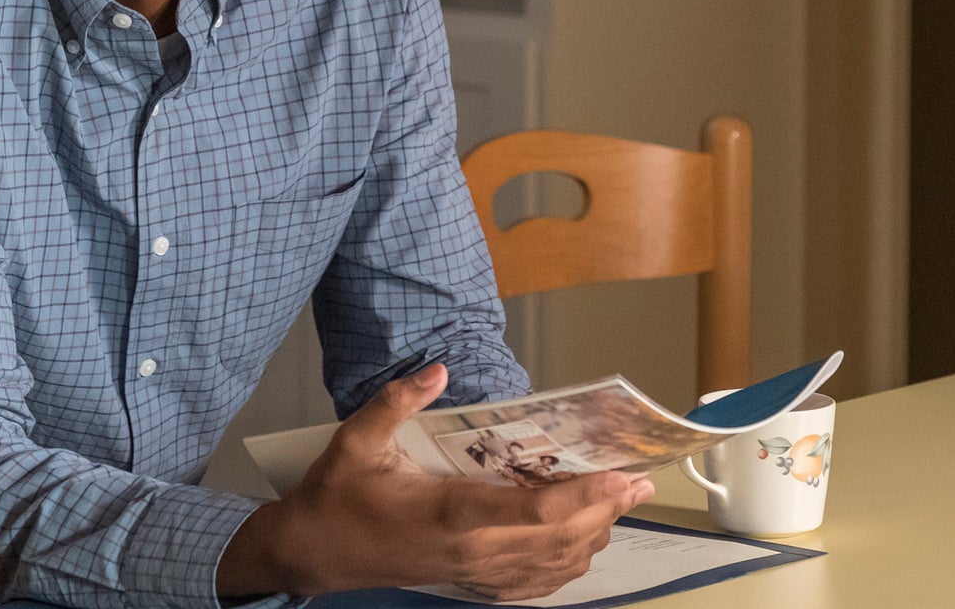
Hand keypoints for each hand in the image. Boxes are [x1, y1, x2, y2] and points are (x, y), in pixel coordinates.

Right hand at [217, 364, 655, 600]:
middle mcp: (472, 552)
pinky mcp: (471, 585)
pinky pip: (533, 586)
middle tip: (640, 483)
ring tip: (619, 504)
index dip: (585, 497)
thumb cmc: (338, 496)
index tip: (623, 478)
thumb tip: (438, 369)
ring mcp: (474, 575)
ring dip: (592, 537)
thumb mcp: (356, 439)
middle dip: (606, 512)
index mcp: (451, 515)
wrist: (315, 553)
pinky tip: (582, 545)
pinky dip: (566, 566)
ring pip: (554, 567)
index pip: (534, 512)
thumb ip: (397, 401)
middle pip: (559, 541)